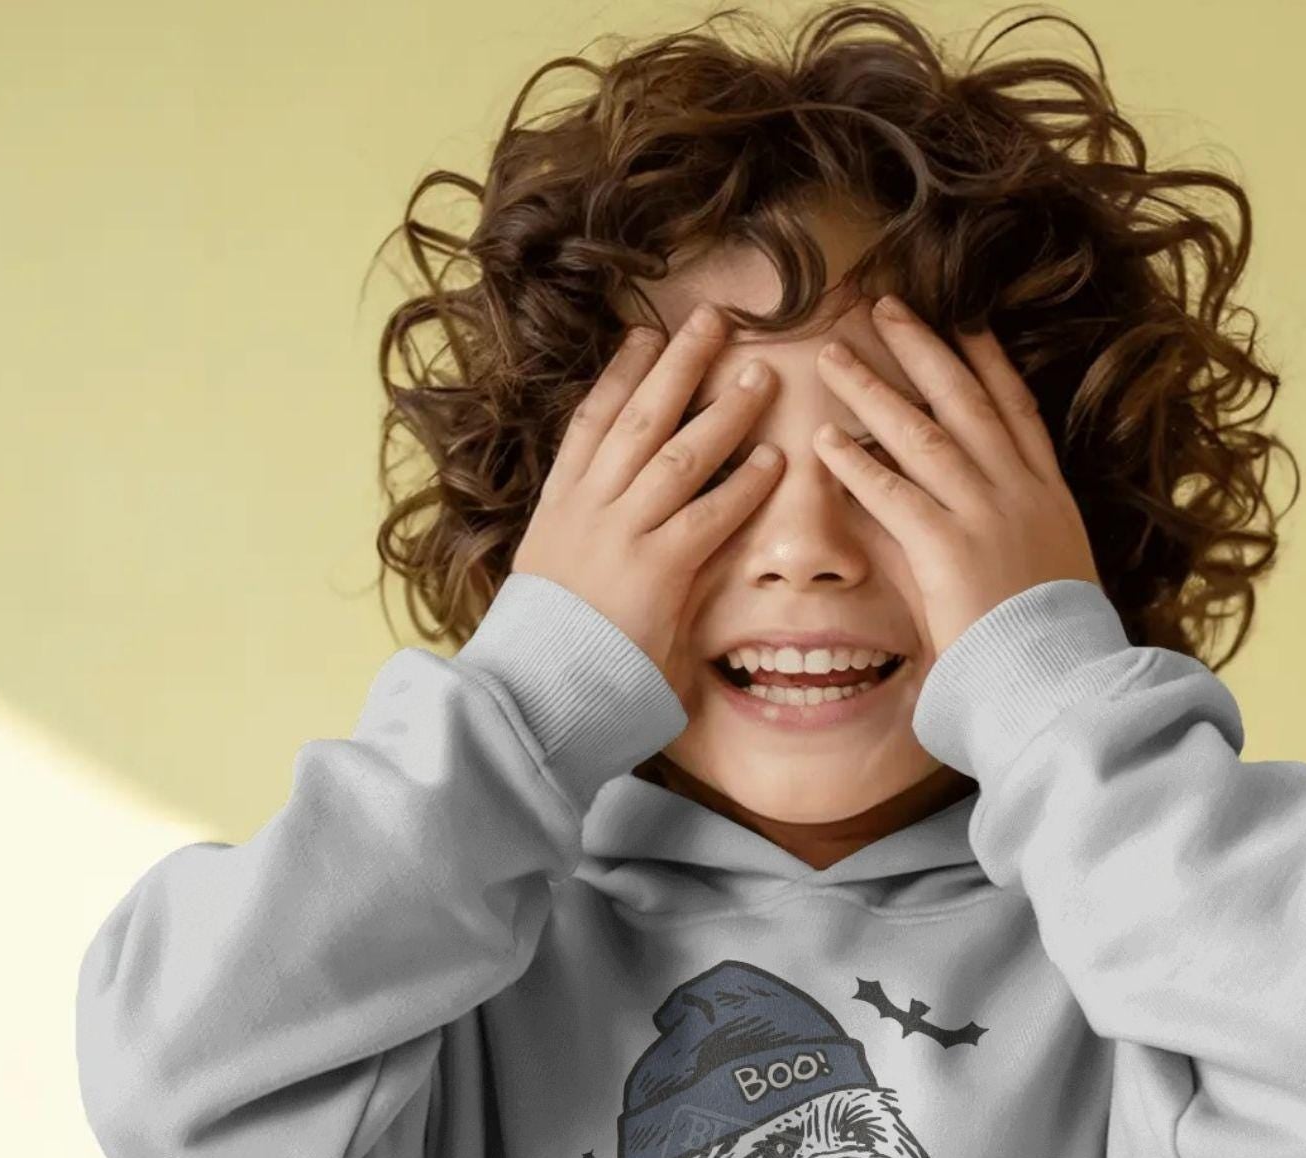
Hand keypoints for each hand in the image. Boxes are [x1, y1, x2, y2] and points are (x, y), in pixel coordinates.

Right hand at [512, 303, 782, 704]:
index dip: (620, 373)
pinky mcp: (655, 571)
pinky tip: (774, 461)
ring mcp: (622, 535)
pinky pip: (707, 516)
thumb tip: (617, 527)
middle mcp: (590, 508)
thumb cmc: (549, 646)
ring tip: (760, 375)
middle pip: (640, 417)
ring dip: (724, 412)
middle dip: (679, 363)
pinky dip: (743, 487)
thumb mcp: (553, 577)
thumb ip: (590, 542)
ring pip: (678, 454)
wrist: (531, 689)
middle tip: (713, 320)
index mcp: (560, 504)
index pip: (592, 421)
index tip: (644, 335)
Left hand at [812, 298, 1100, 657]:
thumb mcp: (1053, 571)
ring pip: (923, 434)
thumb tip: (990, 529)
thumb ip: (1020, 538)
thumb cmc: (1055, 643)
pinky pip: (893, 494)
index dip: (989, 361)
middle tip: (885, 309)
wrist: (1067, 678)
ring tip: (835, 357)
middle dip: (923, 349)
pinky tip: (824, 441)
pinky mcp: (950, 548)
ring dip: (874, 391)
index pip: (1017, 411)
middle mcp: (1019, 493)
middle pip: (966, 401)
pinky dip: (856, 465)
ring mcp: (985, 516)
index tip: (966, 321)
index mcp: (1049, 496)